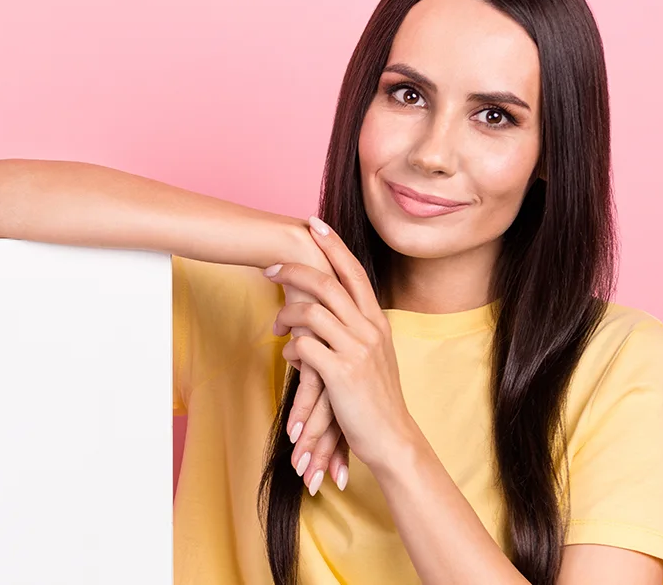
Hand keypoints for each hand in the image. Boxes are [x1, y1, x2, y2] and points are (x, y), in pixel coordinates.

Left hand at [265, 216, 415, 472]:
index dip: (332, 246)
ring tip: (277, 324)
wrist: (393, 438)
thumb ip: (355, 331)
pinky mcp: (341, 373)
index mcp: (377, 321)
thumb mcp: (374, 357)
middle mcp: (369, 329)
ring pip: (311, 312)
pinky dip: (292, 349)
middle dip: (294, 270)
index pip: (353, 272)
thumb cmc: (376, 399)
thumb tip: (325, 315)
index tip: (313, 225)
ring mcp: (356, 350)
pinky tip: (291, 359)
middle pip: (327, 283)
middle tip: (269, 268)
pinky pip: (304, 346)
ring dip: (287, 314)